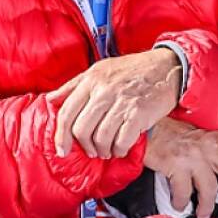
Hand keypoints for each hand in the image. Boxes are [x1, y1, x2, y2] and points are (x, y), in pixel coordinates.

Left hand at [47, 47, 181, 159]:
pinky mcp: (139, 113)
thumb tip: (50, 99)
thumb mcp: (100, 69)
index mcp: (91, 79)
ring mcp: (122, 102)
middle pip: (81, 129)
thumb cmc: (133, 70)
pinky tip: (122, 147)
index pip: (66, 112)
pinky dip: (120, 149)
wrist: (167, 67)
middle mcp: (104, 90)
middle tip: (92, 151)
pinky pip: (121, 141)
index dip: (61, 135)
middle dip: (85, 146)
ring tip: (108, 150)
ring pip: (100, 138)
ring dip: (103, 150)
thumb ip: (74, 85)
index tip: (62, 149)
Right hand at [143, 117, 217, 217]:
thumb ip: (217, 151)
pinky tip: (180, 204)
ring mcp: (193, 155)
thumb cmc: (171, 134)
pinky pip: (184, 192)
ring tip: (205, 213)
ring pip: (211, 188)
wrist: (146, 128)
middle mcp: (208, 144)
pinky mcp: (175, 164)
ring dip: (208, 206)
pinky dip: (182, 202)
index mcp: (217, 137)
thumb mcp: (200, 136)